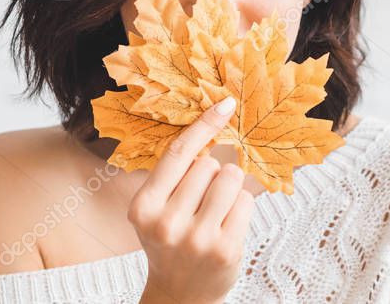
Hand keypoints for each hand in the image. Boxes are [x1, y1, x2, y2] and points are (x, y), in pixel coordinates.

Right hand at [131, 96, 254, 303]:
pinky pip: (246, 201)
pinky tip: (227, 225)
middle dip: (213, 173)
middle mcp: (167, 223)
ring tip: (217, 210)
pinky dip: (241, 207)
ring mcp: (197, 239)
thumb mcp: (158, 209)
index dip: (204, 125)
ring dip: (230, 187)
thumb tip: (215, 120)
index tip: (226, 104)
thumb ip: (175, 175)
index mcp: (144, 208)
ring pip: (231, 178)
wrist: (180, 294)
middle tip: (204, 200)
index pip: (177, 154)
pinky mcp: (225, 249)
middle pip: (208, 164)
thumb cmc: (171, 242)